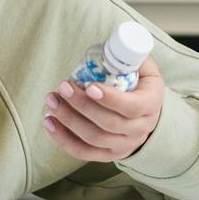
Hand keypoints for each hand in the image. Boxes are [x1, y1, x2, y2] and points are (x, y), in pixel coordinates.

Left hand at [43, 56, 164, 162]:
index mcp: (150, 105)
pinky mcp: (107, 155)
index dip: (109, 98)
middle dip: (81, 105)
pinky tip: (49, 122)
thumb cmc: (142, 88)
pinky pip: (83, 152)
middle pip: (107, 123)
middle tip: (62, 87)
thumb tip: (112, 44)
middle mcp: (139, 130)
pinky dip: (63, 139)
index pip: (131, 107)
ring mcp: (123, 145)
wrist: (148, 117)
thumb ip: (132, 58)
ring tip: (51, 101)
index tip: (88, 85)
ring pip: (93, 138)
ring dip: (68, 120)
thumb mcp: (146, 70)